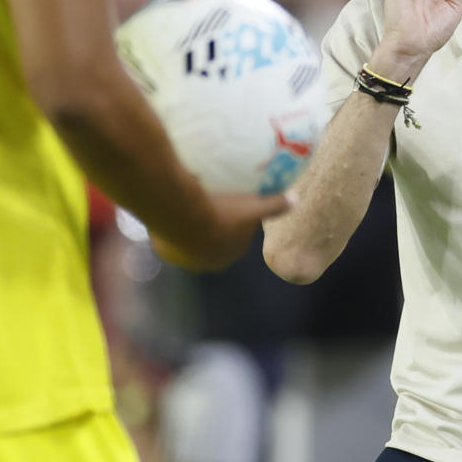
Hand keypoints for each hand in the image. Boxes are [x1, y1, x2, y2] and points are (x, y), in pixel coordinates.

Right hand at [153, 190, 294, 272]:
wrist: (182, 214)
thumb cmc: (221, 213)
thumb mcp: (252, 208)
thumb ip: (274, 206)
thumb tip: (296, 200)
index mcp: (229, 253)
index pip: (236, 239)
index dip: (235, 222)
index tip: (232, 204)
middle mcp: (207, 261)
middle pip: (213, 241)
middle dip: (213, 226)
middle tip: (211, 202)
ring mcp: (185, 258)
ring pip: (190, 240)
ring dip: (192, 227)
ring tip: (190, 203)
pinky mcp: (166, 250)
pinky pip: (171, 236)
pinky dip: (173, 225)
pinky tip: (173, 209)